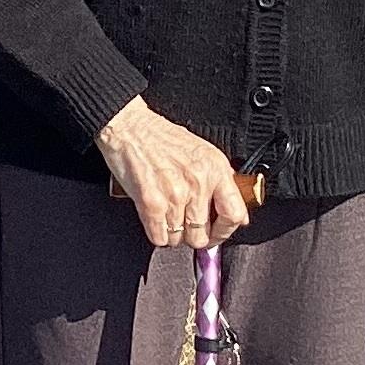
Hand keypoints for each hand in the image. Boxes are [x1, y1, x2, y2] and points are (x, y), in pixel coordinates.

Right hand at [94, 96, 251, 248]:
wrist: (128, 126)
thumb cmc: (160, 137)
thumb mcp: (202, 151)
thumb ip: (220, 180)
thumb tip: (236, 212)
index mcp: (215, 168)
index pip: (235, 215)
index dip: (225, 232)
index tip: (217, 234)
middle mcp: (198, 181)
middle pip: (203, 235)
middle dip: (193, 236)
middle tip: (185, 226)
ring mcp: (175, 193)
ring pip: (179, 239)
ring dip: (171, 233)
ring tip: (165, 216)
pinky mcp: (151, 202)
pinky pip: (159, 237)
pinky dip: (156, 233)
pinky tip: (154, 219)